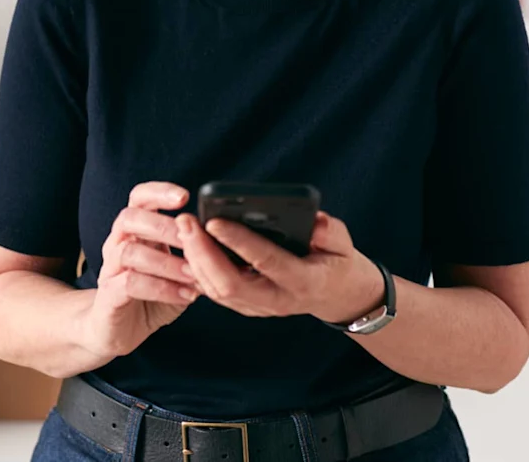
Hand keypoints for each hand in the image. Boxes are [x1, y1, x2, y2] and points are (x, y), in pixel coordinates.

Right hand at [81, 182, 200, 360]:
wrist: (117, 331)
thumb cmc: (151, 295)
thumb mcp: (178, 271)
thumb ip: (196, 255)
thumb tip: (229, 243)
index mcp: (135, 231)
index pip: (140, 198)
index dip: (159, 192)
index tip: (185, 197)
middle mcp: (118, 243)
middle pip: (130, 217)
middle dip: (164, 226)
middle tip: (193, 239)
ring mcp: (110, 268)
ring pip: (130, 251)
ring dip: (166, 262)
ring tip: (194, 274)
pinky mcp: (108, 294)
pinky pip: (129, 283)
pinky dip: (161, 288)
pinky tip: (185, 296)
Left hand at [177, 210, 384, 325]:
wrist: (335, 295)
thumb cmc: (336, 262)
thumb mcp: (344, 244)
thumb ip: (331, 233)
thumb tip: (314, 223)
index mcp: (304, 282)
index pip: (267, 261)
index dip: (240, 242)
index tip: (215, 220)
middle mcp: (277, 300)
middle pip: (230, 284)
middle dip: (203, 253)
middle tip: (186, 222)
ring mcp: (259, 308)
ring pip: (217, 291)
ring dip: (195, 261)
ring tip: (183, 228)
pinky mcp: (247, 306)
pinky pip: (216, 292)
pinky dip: (198, 270)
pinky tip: (188, 246)